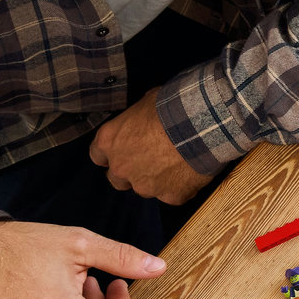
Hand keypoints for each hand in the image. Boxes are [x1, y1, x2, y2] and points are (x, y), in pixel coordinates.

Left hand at [90, 87, 211, 203]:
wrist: (200, 124)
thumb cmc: (171, 106)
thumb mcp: (146, 103)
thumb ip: (137, 119)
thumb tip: (145, 118)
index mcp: (109, 142)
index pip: (98, 156)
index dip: (112, 154)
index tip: (124, 151)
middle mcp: (121, 168)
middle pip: (117, 179)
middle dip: (131, 172)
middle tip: (151, 161)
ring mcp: (145, 186)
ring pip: (146, 188)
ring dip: (157, 180)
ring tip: (177, 165)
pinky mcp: (170, 196)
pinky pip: (174, 194)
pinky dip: (182, 186)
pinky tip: (193, 171)